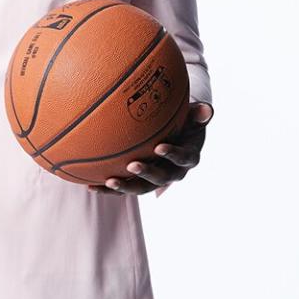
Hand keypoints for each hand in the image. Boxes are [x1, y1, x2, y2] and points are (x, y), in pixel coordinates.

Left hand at [87, 101, 213, 196]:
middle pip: (161, 178)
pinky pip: (125, 188)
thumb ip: (198, 114)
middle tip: (132, 165)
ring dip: (125, 186)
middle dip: (146, 173)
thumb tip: (208, 110)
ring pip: (141, 188)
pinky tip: (90, 186)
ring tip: (109, 182)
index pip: (183, 158)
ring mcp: (155, 180)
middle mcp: (173, 172)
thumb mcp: (193, 117)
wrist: (177, 136)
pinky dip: (108, 188)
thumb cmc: (184, 121)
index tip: (160, 147)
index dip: (173, 155)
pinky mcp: (140, 183)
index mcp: (188, 157)